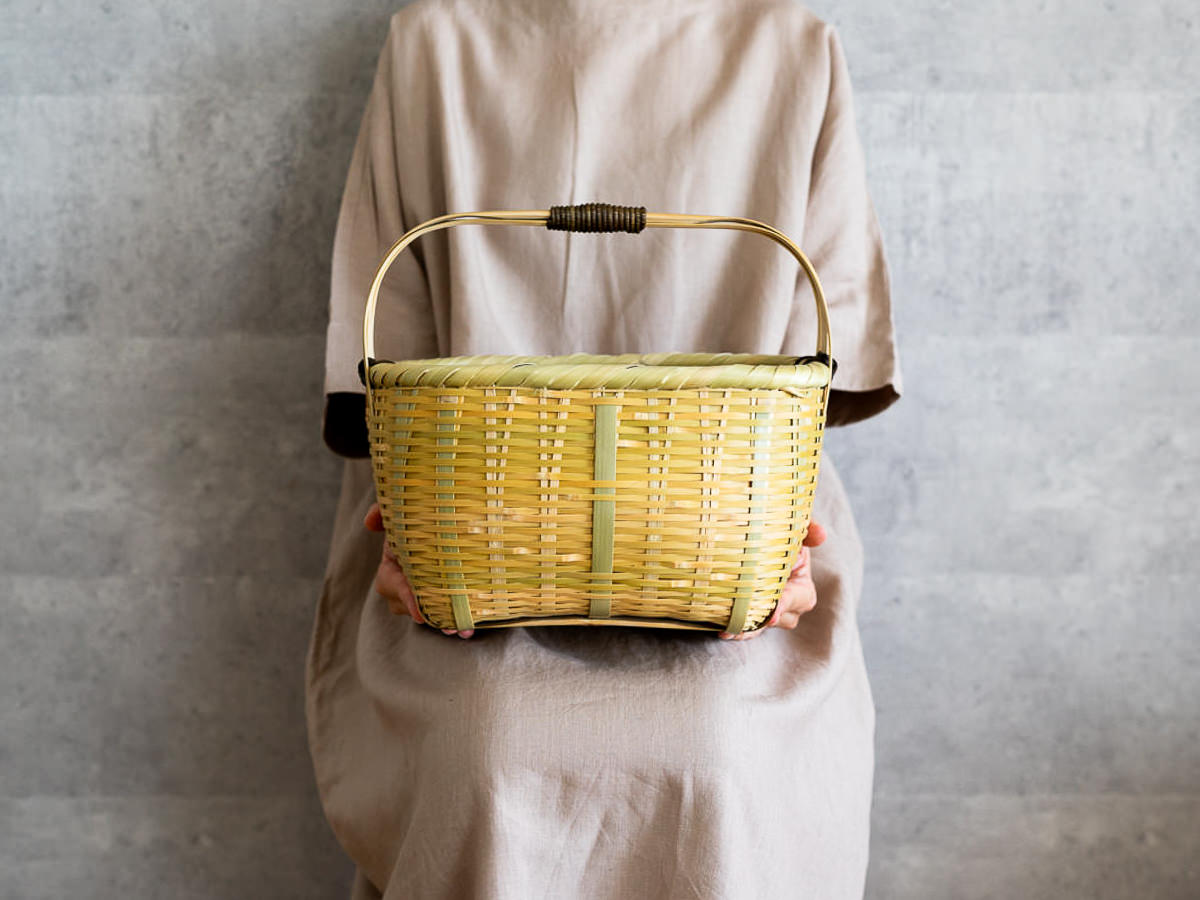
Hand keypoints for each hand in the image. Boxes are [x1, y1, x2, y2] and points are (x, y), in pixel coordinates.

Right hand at [363, 502, 474, 638]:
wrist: (452, 515)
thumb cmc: (421, 513)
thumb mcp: (402, 509)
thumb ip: (383, 510)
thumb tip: (368, 523)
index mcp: (392, 561)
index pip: (392, 584)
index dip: (406, 598)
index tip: (420, 614)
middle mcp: (403, 580)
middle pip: (408, 606)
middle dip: (427, 615)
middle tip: (448, 624)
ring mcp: (422, 590)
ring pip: (427, 614)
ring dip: (443, 622)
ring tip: (462, 629)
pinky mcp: (441, 596)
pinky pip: (443, 614)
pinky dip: (455, 622)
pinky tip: (469, 629)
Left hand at [719, 521, 826, 640]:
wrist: (753, 542)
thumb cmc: (778, 538)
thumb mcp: (796, 530)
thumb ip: (808, 529)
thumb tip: (821, 535)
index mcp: (803, 589)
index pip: (797, 599)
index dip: (785, 604)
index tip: (773, 613)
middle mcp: (788, 608)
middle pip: (777, 619)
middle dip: (761, 621)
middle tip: (744, 621)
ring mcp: (767, 616)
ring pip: (759, 628)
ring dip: (745, 629)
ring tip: (728, 629)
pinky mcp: (749, 619)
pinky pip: (744, 630)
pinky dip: (733, 631)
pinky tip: (722, 630)